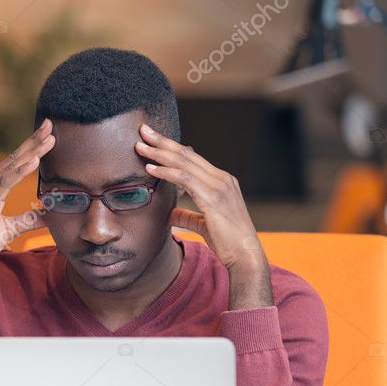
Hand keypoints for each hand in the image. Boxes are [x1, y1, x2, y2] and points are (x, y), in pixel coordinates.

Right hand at [0, 119, 55, 320]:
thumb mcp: (10, 229)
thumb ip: (28, 219)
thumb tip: (47, 214)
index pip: (14, 163)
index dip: (31, 148)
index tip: (47, 135)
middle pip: (14, 159)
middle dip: (33, 141)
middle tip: (50, 125)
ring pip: (12, 167)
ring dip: (32, 152)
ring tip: (49, 139)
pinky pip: (6, 183)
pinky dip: (21, 171)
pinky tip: (34, 161)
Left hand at [135, 123, 271, 308]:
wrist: (245, 256)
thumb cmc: (227, 242)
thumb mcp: (204, 225)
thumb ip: (188, 216)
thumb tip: (171, 213)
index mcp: (222, 182)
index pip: (193, 159)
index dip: (172, 148)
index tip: (154, 140)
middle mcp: (222, 179)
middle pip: (187, 155)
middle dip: (163, 142)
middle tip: (144, 130)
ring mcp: (219, 186)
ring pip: (184, 163)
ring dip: (160, 153)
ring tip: (141, 146)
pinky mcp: (213, 198)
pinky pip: (185, 179)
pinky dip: (166, 172)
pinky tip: (150, 169)